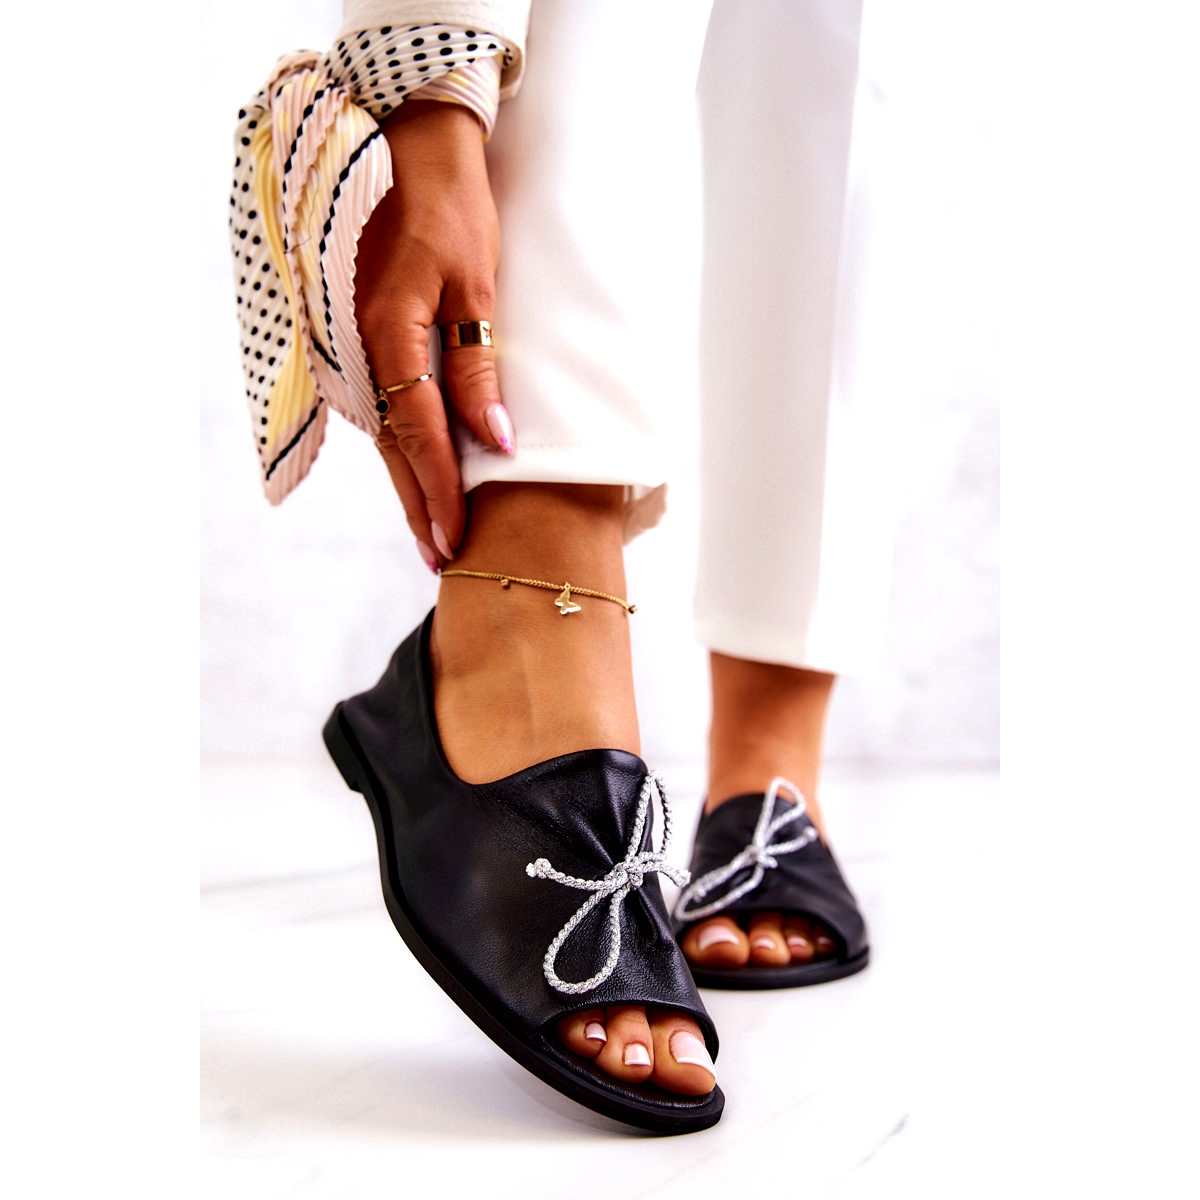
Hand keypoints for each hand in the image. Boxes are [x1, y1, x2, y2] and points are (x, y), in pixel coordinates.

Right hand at [354, 100, 512, 568]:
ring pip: (383, 435)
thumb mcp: (475, 285)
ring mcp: (355, 345)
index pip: (419, 434)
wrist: (409, 148)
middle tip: (441, 563)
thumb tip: (498, 441)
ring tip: (431, 538)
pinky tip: (418, 479)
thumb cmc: (450, 209)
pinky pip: (382, 408)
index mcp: (389, 333)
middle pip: (394, 448)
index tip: (457, 539)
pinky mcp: (361, 339)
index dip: (441, 490)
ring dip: (408, 487)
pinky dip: (401, 451)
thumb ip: (479, 368)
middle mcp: (362, 349)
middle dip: (420, 508)